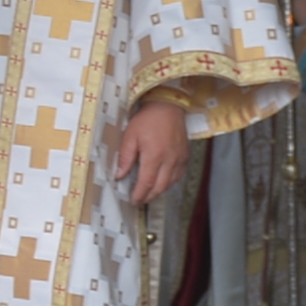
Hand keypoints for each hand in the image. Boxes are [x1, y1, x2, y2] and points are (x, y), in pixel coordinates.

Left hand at [115, 93, 189, 207]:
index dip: (139, 194)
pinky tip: (163, 182)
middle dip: (149, 196)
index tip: (133, 200)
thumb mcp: (130, 136)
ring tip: (149, 193)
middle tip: (140, 200)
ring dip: (159, 191)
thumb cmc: (148, 119)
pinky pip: (179, 175)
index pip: (146, 183)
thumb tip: (120, 175)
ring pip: (170, 183)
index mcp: (154, 156)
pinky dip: (170, 182)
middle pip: (160, 187)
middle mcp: (169, 160)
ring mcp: (179, 158)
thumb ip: (125, 158)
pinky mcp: (185, 155)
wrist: (168, 105)